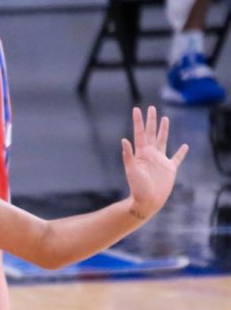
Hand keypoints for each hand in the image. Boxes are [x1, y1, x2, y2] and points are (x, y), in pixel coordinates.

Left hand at [122, 106, 188, 220]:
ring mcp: (160, 161)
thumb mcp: (131, 170)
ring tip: (165, 119)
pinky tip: (185, 146)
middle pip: (151, 133)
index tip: (136, 109)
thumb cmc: (137, 188)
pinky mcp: (170, 168)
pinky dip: (181, 152)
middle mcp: (151, 154)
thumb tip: (123, 140)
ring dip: (164, 130)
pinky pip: (177, 158)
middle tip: (151, 108)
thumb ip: (128, 155)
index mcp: (141, 154)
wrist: (147, 202)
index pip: (139, 134)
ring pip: (163, 140)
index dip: (138, 122)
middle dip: (151, 121)